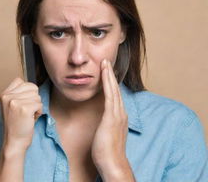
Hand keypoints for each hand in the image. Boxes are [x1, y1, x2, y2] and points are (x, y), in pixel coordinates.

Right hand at [0, 77, 42, 150]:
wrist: (14, 142)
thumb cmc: (17, 123)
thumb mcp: (12, 105)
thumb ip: (19, 93)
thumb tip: (33, 86)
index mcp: (4, 94)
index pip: (21, 81)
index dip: (27, 91)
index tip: (22, 104)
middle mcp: (8, 96)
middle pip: (32, 87)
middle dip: (33, 99)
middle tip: (26, 111)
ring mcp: (15, 102)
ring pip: (37, 96)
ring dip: (36, 106)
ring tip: (28, 115)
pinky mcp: (24, 109)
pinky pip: (40, 104)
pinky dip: (39, 112)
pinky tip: (31, 119)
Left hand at [91, 59, 128, 178]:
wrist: (112, 163)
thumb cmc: (108, 151)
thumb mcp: (108, 133)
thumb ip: (108, 124)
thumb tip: (105, 120)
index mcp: (120, 116)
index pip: (115, 95)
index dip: (111, 82)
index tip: (107, 72)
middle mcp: (121, 112)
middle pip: (115, 89)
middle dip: (110, 74)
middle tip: (106, 62)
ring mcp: (117, 114)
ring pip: (113, 89)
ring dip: (109, 75)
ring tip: (105, 63)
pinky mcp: (111, 117)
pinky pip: (109, 96)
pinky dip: (107, 84)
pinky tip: (105, 74)